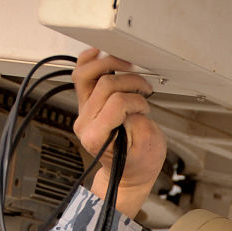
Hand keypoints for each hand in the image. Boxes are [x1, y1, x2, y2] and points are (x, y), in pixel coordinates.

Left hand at [72, 48, 167, 218]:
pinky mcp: (87, 105)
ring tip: (128, 68)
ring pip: (86, 75)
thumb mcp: (149, 147)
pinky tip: (99, 54)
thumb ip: (140, 123)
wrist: (129, 173)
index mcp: (97, 137)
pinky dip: (89, 62)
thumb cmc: (138, 164)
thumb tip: (132, 100)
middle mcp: (85, 123)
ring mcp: (84, 113)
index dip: (136, 102)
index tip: (145, 109)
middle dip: (130, 83)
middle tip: (144, 91)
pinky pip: (81, 77)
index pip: (116, 103)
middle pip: (105, 85)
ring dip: (110, 65)